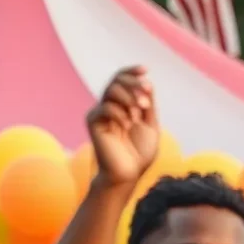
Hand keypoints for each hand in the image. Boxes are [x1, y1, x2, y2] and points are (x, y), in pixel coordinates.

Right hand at [87, 68, 158, 185]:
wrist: (128, 173)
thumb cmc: (139, 153)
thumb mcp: (150, 126)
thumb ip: (148, 106)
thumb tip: (148, 84)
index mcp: (123, 105)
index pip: (123, 80)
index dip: (132, 72)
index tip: (145, 69)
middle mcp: (110, 105)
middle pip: (117, 80)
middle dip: (134, 86)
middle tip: (146, 102)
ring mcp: (101, 113)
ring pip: (111, 90)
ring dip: (129, 99)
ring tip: (138, 116)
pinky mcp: (93, 122)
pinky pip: (105, 107)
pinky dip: (120, 113)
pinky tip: (127, 126)